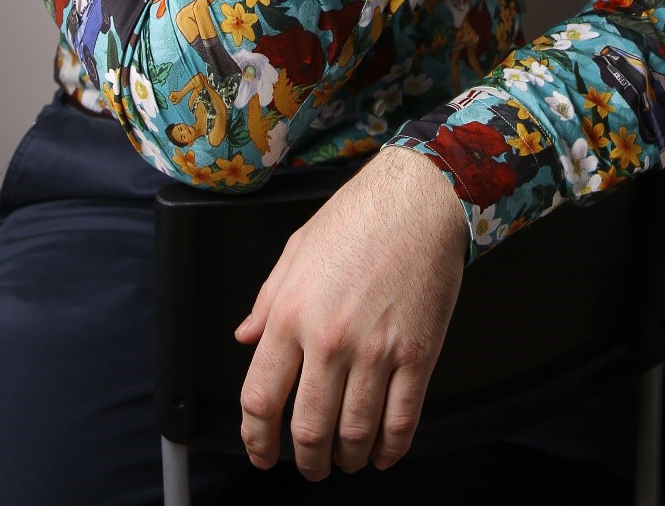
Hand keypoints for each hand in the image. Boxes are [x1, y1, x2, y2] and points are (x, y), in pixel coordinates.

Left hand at [235, 146, 467, 478]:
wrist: (418, 198)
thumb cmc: (357, 216)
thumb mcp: (296, 249)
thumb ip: (267, 299)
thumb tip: (246, 338)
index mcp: (291, 314)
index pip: (260, 399)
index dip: (256, 439)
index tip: (260, 452)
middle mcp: (329, 339)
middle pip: (308, 430)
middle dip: (305, 461)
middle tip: (308, 466)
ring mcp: (376, 350)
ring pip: (354, 434)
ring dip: (346, 459)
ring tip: (344, 460)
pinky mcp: (418, 354)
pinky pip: (401, 421)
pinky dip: (390, 449)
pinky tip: (382, 452)